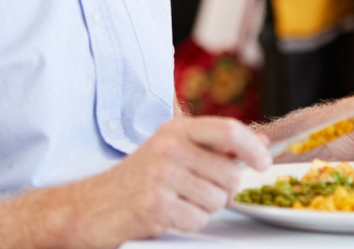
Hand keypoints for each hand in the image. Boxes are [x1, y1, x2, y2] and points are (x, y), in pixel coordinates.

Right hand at [78, 116, 269, 242]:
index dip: (253, 148)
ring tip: (179, 203)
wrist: (89, 208)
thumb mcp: (172, 151)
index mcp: (175, 130)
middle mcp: (168, 148)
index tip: (264, 164)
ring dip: (205, 209)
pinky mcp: (154, 207)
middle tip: (201, 193)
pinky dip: (189, 224)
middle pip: (229, 173)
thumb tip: (261, 143)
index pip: (228, 130)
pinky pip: (198, 220)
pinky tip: (169, 216)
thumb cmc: (136, 180)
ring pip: (217, 200)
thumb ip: (214, 146)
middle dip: (225, 191)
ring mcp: (160, 177)